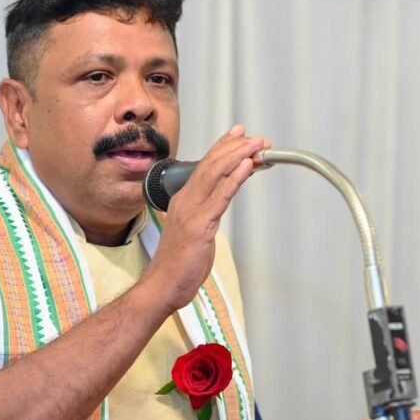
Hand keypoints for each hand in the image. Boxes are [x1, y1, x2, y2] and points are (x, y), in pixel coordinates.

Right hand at [141, 125, 268, 312]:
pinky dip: (235, 179)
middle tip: (256, 137)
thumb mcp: (195, 230)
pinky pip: (220, 196)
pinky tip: (247, 166)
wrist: (163, 285)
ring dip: (239, 156)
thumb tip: (221, 200)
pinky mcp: (199, 225)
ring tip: (257, 145)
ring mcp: (191, 211)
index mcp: (183, 199)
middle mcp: (186, 199)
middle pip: (212, 164)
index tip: (239, 135)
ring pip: (216, 174)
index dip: (223, 147)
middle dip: (236, 147)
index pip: (205, 165)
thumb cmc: (178, 263)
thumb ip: (207, 212)